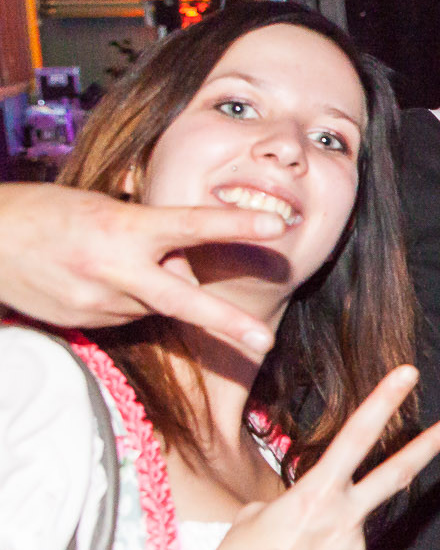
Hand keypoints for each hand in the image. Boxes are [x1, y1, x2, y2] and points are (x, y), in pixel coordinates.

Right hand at [0, 184, 284, 355]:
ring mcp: (96, 302)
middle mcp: (113, 269)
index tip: (279, 225)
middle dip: (226, 323)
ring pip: (154, 304)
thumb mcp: (107, 208)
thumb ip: (150, 235)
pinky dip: (126, 299)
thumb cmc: (52, 212)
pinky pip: (127, 314)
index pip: (191, 225)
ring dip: (153, 288)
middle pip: (181, 300)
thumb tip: (186, 264)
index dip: (237, 224)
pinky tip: (96, 279)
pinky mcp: (83, 323)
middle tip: (265, 340)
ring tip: (111, 261)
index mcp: (123, 227)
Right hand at [176, 367, 439, 549]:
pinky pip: (347, 548)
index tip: (408, 375)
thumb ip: (294, 500)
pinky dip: (327, 549)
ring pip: (354, 519)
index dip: (383, 401)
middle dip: (428, 447)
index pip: (355, 437)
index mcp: (314, 496)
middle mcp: (343, 520)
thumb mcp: (255, 517)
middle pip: (396, 473)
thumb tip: (310, 506)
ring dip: (333, 524)